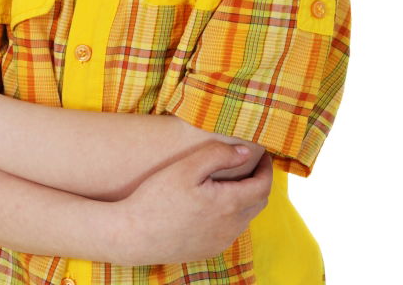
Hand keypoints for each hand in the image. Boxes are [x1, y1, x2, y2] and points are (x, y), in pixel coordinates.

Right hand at [117, 140, 272, 264]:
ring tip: (232, 180)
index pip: (263, 186)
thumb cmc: (157, 197)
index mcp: (229, 205)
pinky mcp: (209, 250)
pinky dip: (232, 214)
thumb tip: (246, 152)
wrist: (134, 235)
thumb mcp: (186, 167)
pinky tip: (215, 203)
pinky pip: (230, 231)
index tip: (262, 155)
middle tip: (250, 164)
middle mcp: (230, 228)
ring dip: (245, 199)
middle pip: (258, 203)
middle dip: (259, 182)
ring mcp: (220, 242)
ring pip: (245, 218)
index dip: (267, 169)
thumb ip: (218, 155)